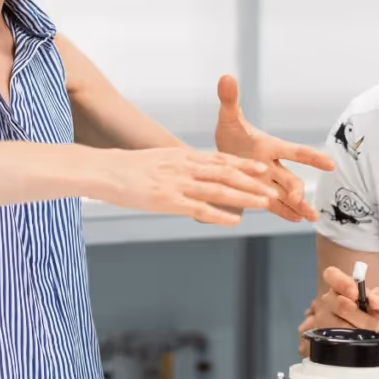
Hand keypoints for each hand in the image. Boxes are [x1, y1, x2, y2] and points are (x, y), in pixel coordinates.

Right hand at [97, 147, 278, 225]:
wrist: (105, 170)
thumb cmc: (127, 168)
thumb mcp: (158, 160)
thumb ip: (177, 166)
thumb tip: (190, 171)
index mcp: (182, 157)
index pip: (219, 159)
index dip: (243, 164)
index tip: (262, 168)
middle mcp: (185, 167)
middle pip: (226, 174)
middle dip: (252, 182)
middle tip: (274, 189)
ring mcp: (178, 184)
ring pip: (219, 190)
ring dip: (244, 197)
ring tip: (264, 204)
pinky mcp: (168, 201)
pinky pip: (199, 209)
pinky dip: (219, 215)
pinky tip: (235, 221)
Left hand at [214, 74, 335, 222]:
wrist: (220, 153)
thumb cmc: (230, 133)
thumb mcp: (228, 118)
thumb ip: (229, 100)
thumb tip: (226, 76)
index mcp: (269, 147)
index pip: (293, 152)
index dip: (311, 157)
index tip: (329, 164)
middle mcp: (273, 165)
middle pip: (289, 178)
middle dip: (297, 190)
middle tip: (300, 200)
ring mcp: (267, 181)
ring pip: (286, 195)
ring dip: (299, 206)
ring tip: (311, 219)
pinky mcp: (259, 194)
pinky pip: (275, 205)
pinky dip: (285, 212)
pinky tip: (298, 221)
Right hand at [297, 266, 378, 356]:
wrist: (376, 338)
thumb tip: (373, 300)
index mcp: (343, 285)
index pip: (331, 275)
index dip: (341, 283)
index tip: (355, 294)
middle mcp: (329, 298)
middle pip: (339, 303)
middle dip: (359, 315)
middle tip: (374, 324)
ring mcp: (323, 316)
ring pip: (336, 323)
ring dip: (356, 329)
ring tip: (367, 332)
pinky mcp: (322, 333)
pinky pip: (333, 336)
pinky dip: (349, 339)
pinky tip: (357, 339)